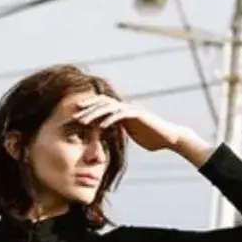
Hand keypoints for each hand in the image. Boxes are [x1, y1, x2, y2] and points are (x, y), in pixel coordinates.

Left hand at [75, 95, 192, 153]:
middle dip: (87, 108)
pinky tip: (101, 125)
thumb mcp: (131, 135)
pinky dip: (111, 119)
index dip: (88, 109)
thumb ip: (120, 132)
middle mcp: (125, 107)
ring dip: (94, 113)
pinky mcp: (139, 115)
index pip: (102, 107)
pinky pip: (122, 115)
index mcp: (122, 112)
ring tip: (82, 121)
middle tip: (73, 114)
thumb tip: (110, 137)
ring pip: (109, 108)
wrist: (168, 138)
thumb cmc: (151, 138)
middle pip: (102, 103)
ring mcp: (132, 110)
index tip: (74, 115)